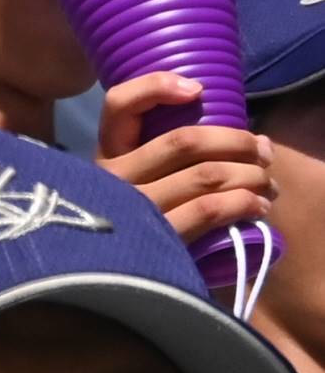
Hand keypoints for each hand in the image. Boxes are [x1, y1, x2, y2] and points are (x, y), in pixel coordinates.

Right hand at [100, 70, 279, 253]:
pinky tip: (257, 206)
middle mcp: (112, 179)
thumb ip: (167, 156)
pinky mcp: (155, 240)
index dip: (157, 87)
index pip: (120, 105)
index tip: (198, 90)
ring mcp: (132, 210)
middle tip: (263, 152)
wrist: (111, 286)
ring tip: (266, 184)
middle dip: (239, 141)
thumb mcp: (136, 185)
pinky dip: (244, 203)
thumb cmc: (139, 225)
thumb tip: (251, 140)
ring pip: (207, 174)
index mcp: (106, 156)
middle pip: (186, 140)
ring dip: (251, 175)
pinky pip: (209, 209)